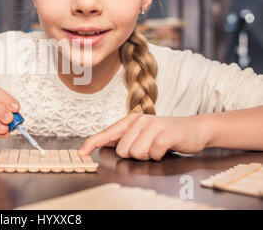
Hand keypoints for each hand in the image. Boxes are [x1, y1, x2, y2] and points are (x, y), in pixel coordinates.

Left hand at [78, 113, 210, 160]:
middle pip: (123, 150)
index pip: (107, 133)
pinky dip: (159, 156)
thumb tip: (102, 143)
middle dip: (135, 155)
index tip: (82, 153)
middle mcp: (139, 120)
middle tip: (148, 148)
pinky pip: (154, 153)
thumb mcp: (142, 133)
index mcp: (130, 121)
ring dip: (148, 156)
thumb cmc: (165, 133)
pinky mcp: (165, 133)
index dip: (92, 143)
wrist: (194, 129)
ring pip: (136, 153)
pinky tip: (165, 148)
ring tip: (156, 148)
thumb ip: (124, 137)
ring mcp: (152, 125)